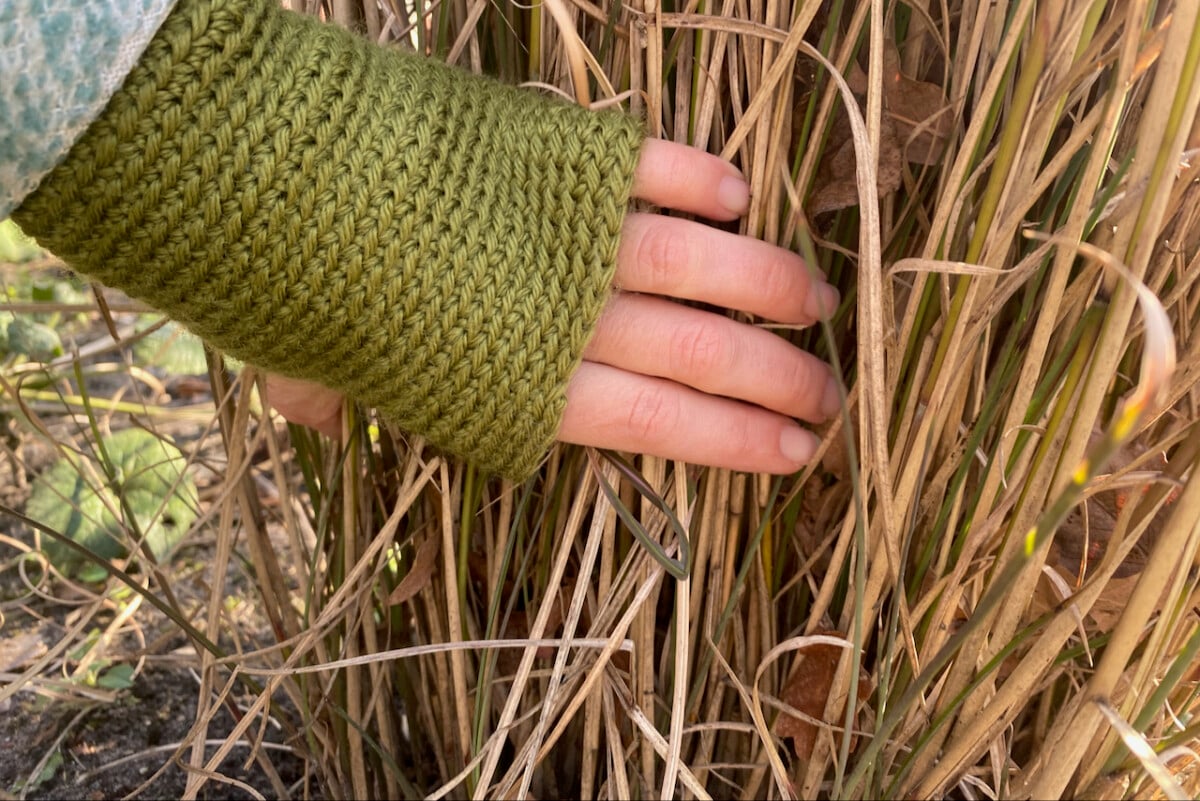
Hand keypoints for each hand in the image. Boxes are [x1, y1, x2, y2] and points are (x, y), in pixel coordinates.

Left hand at [266, 140, 839, 473]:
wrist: (274, 181)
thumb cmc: (288, 294)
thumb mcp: (310, 372)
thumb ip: (330, 402)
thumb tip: (316, 418)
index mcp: (519, 385)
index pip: (658, 421)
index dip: (736, 440)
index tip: (798, 451)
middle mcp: (564, 315)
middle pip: (699, 353)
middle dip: (777, 378)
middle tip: (833, 394)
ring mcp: (566, 231)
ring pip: (699, 262)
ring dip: (767, 284)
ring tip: (818, 303)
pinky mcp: (554, 154)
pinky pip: (647, 168)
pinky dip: (696, 179)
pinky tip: (739, 197)